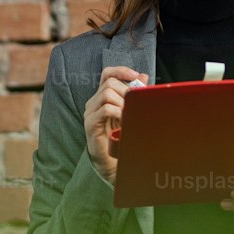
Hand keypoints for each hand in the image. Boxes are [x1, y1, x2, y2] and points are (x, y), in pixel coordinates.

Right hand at [82, 66, 146, 184]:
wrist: (112, 162)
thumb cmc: (120, 138)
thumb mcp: (130, 112)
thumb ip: (135, 94)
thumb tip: (143, 76)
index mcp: (103, 97)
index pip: (107, 74)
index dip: (120, 70)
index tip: (135, 75)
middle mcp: (94, 102)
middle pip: (109, 83)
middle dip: (127, 90)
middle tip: (136, 103)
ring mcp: (90, 113)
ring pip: (106, 94)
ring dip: (123, 101)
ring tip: (130, 113)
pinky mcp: (90, 124)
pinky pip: (104, 110)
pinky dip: (118, 112)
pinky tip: (124, 119)